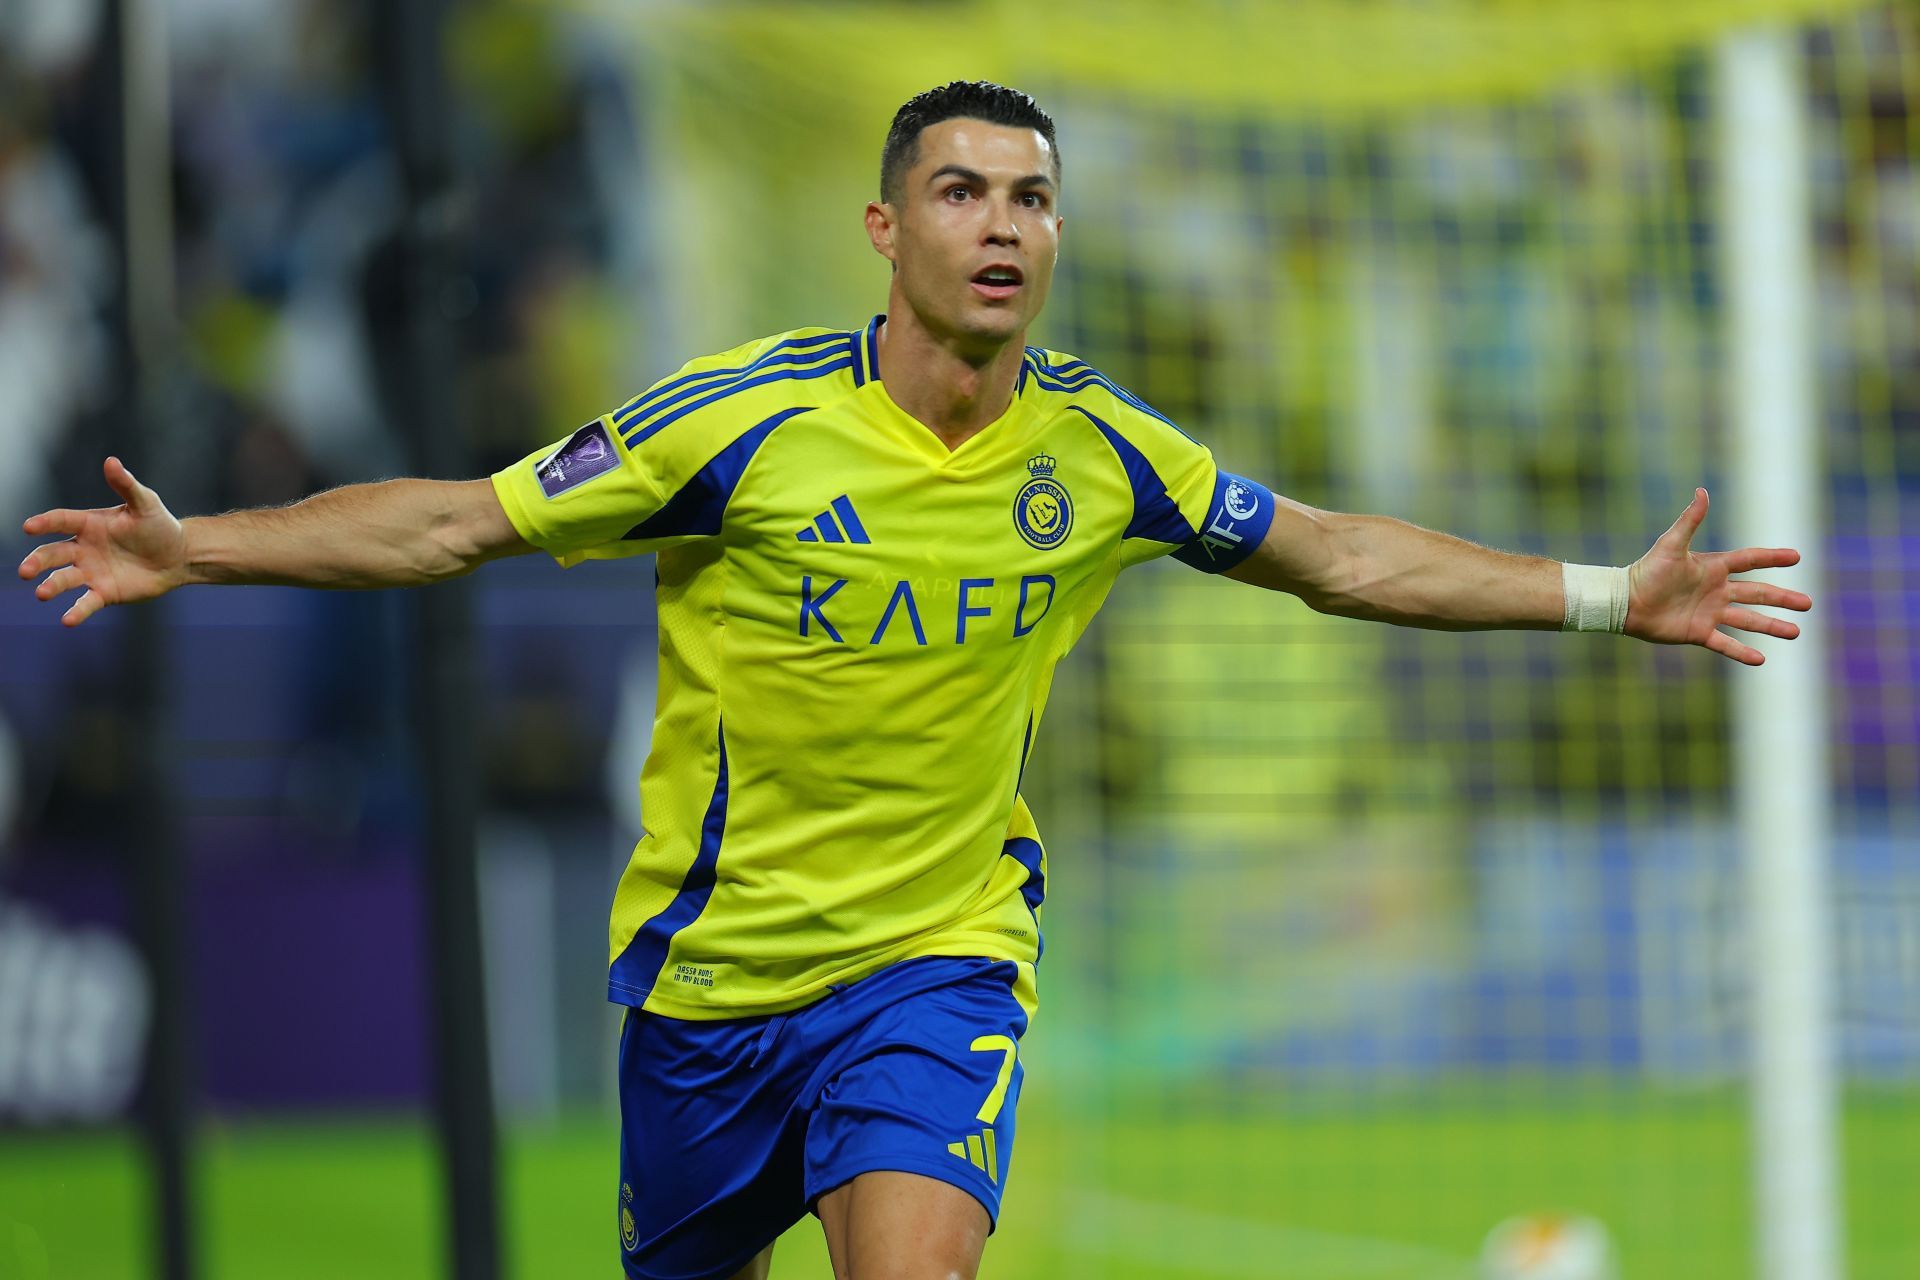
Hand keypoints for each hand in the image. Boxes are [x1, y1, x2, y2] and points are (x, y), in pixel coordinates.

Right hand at [18, 457, 189, 626]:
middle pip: (52, 554)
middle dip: (37, 562)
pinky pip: (86, 602)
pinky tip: (67, 620)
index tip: (29, 527)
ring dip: (51, 586)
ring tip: (42, 593)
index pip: (60, 520)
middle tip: (26, 571)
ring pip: (64, 579)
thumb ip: (126, 485)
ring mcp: (91, 572)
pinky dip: (76, 611)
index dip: (44, 523)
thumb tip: (111, 461)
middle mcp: (83, 548)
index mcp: (89, 524)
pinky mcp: (104, 592)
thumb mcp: (146, 503)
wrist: (179, 556)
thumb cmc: (159, 526)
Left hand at [1626, 487, 1811, 664]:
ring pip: (1748, 620)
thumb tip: (1702, 491)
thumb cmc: (1646, 571)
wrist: (1625, 602)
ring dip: (1771, 626)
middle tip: (1807, 603)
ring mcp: (1709, 613)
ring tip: (1796, 632)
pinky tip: (1761, 659)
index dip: (1772, 558)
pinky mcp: (1698, 633)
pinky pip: (1725, 644)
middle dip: (1782, 598)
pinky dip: (1742, 652)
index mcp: (1713, 568)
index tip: (1796, 556)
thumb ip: (1689, 520)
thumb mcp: (1670, 544)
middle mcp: (1716, 591)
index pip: (1750, 560)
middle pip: (1757, 593)